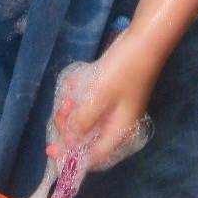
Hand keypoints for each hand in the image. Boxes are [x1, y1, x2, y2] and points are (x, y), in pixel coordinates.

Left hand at [52, 33, 160, 170]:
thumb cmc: (123, 70)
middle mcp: (120, 122)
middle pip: (90, 137)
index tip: (52, 149)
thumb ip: (83, 121)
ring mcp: (118, 106)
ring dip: (74, 111)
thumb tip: (69, 142)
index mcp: (120, 130)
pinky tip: (73, 83)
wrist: (145, 40)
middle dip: (71, 128)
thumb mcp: (99, 97)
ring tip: (65, 97)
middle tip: (60, 112)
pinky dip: (81, 97)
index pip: (95, 156)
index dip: (73, 156)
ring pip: (90, 119)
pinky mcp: (115, 91)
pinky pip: (93, 102)